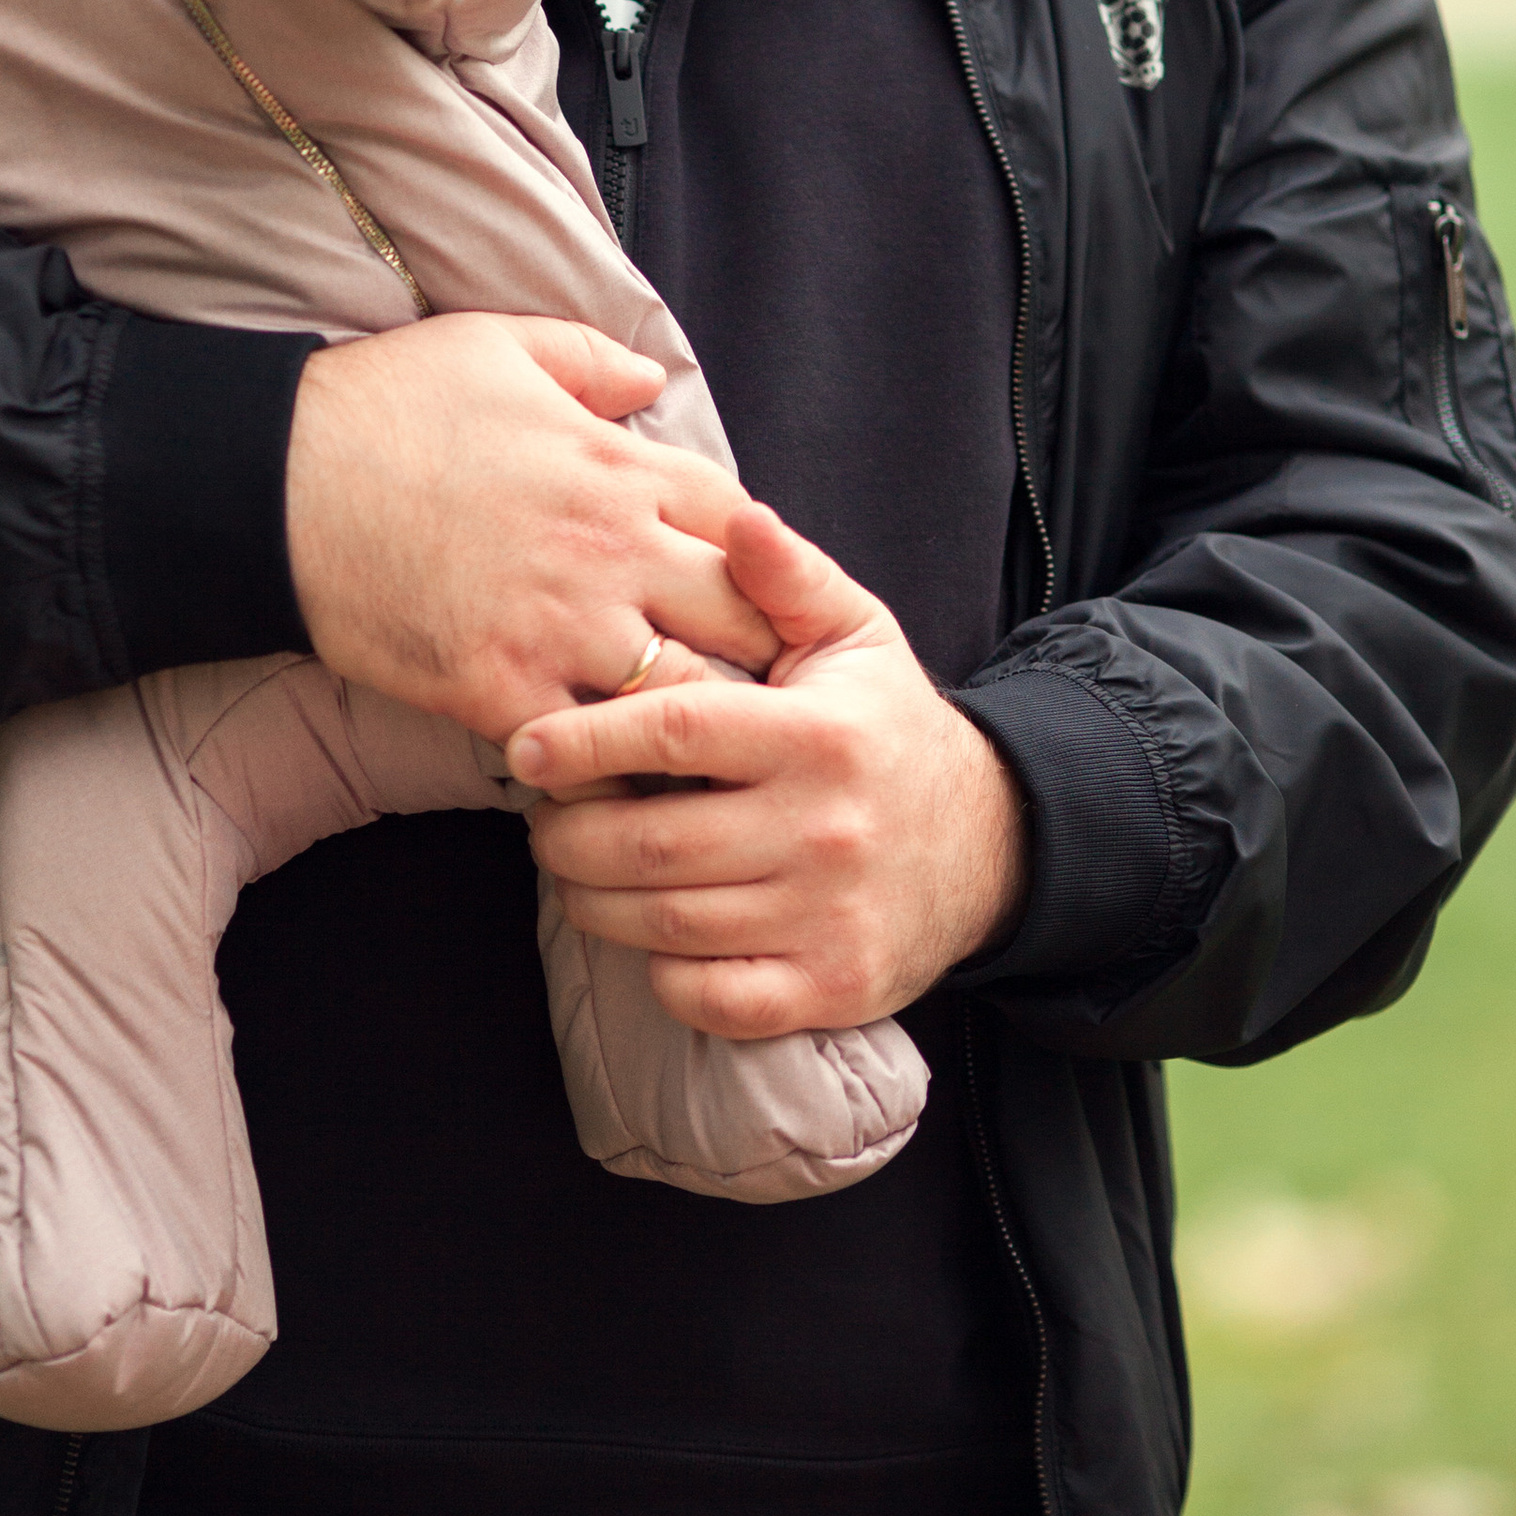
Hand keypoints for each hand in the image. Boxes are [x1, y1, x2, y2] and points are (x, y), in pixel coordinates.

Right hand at [285, 316, 775, 739]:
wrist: (276, 478)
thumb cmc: (383, 402)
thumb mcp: (497, 343)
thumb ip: (589, 360)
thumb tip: (650, 379)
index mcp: (619, 470)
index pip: (749, 530)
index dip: (759, 565)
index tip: (747, 594)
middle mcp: (611, 553)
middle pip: (743, 624)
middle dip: (752, 655)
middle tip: (737, 680)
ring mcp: (560, 628)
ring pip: (682, 702)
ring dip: (686, 722)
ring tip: (679, 742)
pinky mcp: (499, 690)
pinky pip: (587, 752)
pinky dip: (600, 768)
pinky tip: (593, 768)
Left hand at [509, 500, 1029, 1033]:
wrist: (990, 846)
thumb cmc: (887, 726)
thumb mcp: (854, 635)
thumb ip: (787, 577)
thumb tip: (738, 518)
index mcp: (818, 735)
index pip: (675, 732)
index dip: (586, 739)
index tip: (526, 748)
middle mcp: (825, 829)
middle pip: (652, 843)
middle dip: (569, 835)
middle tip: (542, 818)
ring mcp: (829, 917)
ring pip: (668, 923)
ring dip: (594, 901)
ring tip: (572, 868)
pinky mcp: (832, 988)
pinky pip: (712, 997)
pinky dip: (660, 974)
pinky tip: (647, 933)